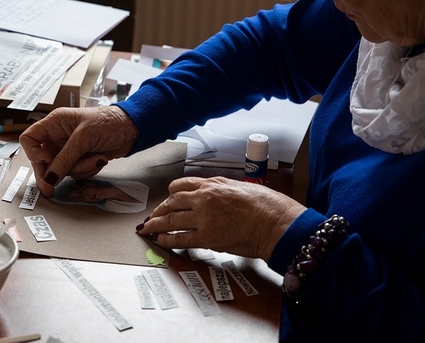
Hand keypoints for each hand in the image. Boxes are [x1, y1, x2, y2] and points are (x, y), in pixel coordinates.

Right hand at [19, 106, 137, 196]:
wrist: (134, 128)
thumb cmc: (108, 122)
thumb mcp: (84, 138)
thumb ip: (65, 158)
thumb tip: (49, 178)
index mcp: (54, 123)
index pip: (30, 139)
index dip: (33, 153)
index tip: (45, 162)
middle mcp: (58, 137)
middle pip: (42, 161)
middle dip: (50, 174)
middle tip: (50, 190)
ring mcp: (70, 150)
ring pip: (61, 170)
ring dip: (80, 168)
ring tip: (97, 156)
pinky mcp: (81, 160)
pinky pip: (76, 173)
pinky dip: (89, 169)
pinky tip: (101, 158)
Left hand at [136, 176, 305, 260]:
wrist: (277, 223)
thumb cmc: (268, 206)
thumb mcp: (241, 188)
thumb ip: (223, 192)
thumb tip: (215, 200)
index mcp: (214, 184)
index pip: (182, 185)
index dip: (170, 194)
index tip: (166, 200)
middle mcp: (204, 198)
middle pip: (172, 202)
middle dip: (159, 210)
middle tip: (152, 216)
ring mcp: (203, 217)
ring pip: (170, 219)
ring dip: (156, 225)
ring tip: (148, 229)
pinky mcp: (206, 237)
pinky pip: (178, 238)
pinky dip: (166, 240)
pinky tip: (160, 241)